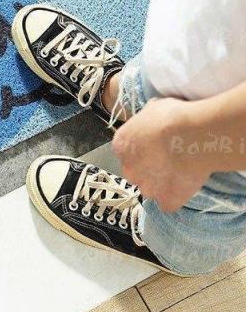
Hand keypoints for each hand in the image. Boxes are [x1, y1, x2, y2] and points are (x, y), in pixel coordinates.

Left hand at [111, 97, 210, 212]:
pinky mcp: (166, 201)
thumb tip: (153, 119)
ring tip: (181, 172)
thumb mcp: (153, 109)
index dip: (141, 149)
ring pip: (151, 188)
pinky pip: (169, 203)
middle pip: (136, 172)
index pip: (125, 151)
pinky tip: (187, 185)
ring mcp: (146, 187)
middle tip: (169, 159)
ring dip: (162, 183)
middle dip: (149, 169)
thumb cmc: (171, 117)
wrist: (190, 136)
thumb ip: (148, 120)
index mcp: (121, 145)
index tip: (155, 146)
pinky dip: (176, 197)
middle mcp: (128, 169)